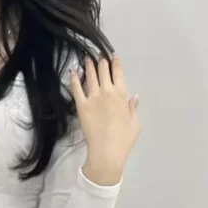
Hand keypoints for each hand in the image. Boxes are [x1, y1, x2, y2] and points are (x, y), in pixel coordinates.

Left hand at [69, 56, 140, 185]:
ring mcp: (93, 97)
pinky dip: (73, 78)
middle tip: (98, 56)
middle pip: (103, 70)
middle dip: (101, 61)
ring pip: (90, 75)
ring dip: (88, 65)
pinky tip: (72, 71)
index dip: (115, 63)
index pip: (118, 73)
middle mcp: (107, 92)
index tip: (113, 56)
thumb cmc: (124, 139)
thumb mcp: (135, 123)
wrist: (107, 151)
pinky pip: (76, 88)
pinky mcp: (81, 105)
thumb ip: (133, 108)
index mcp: (122, 94)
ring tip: (86, 58)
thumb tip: (134, 97)